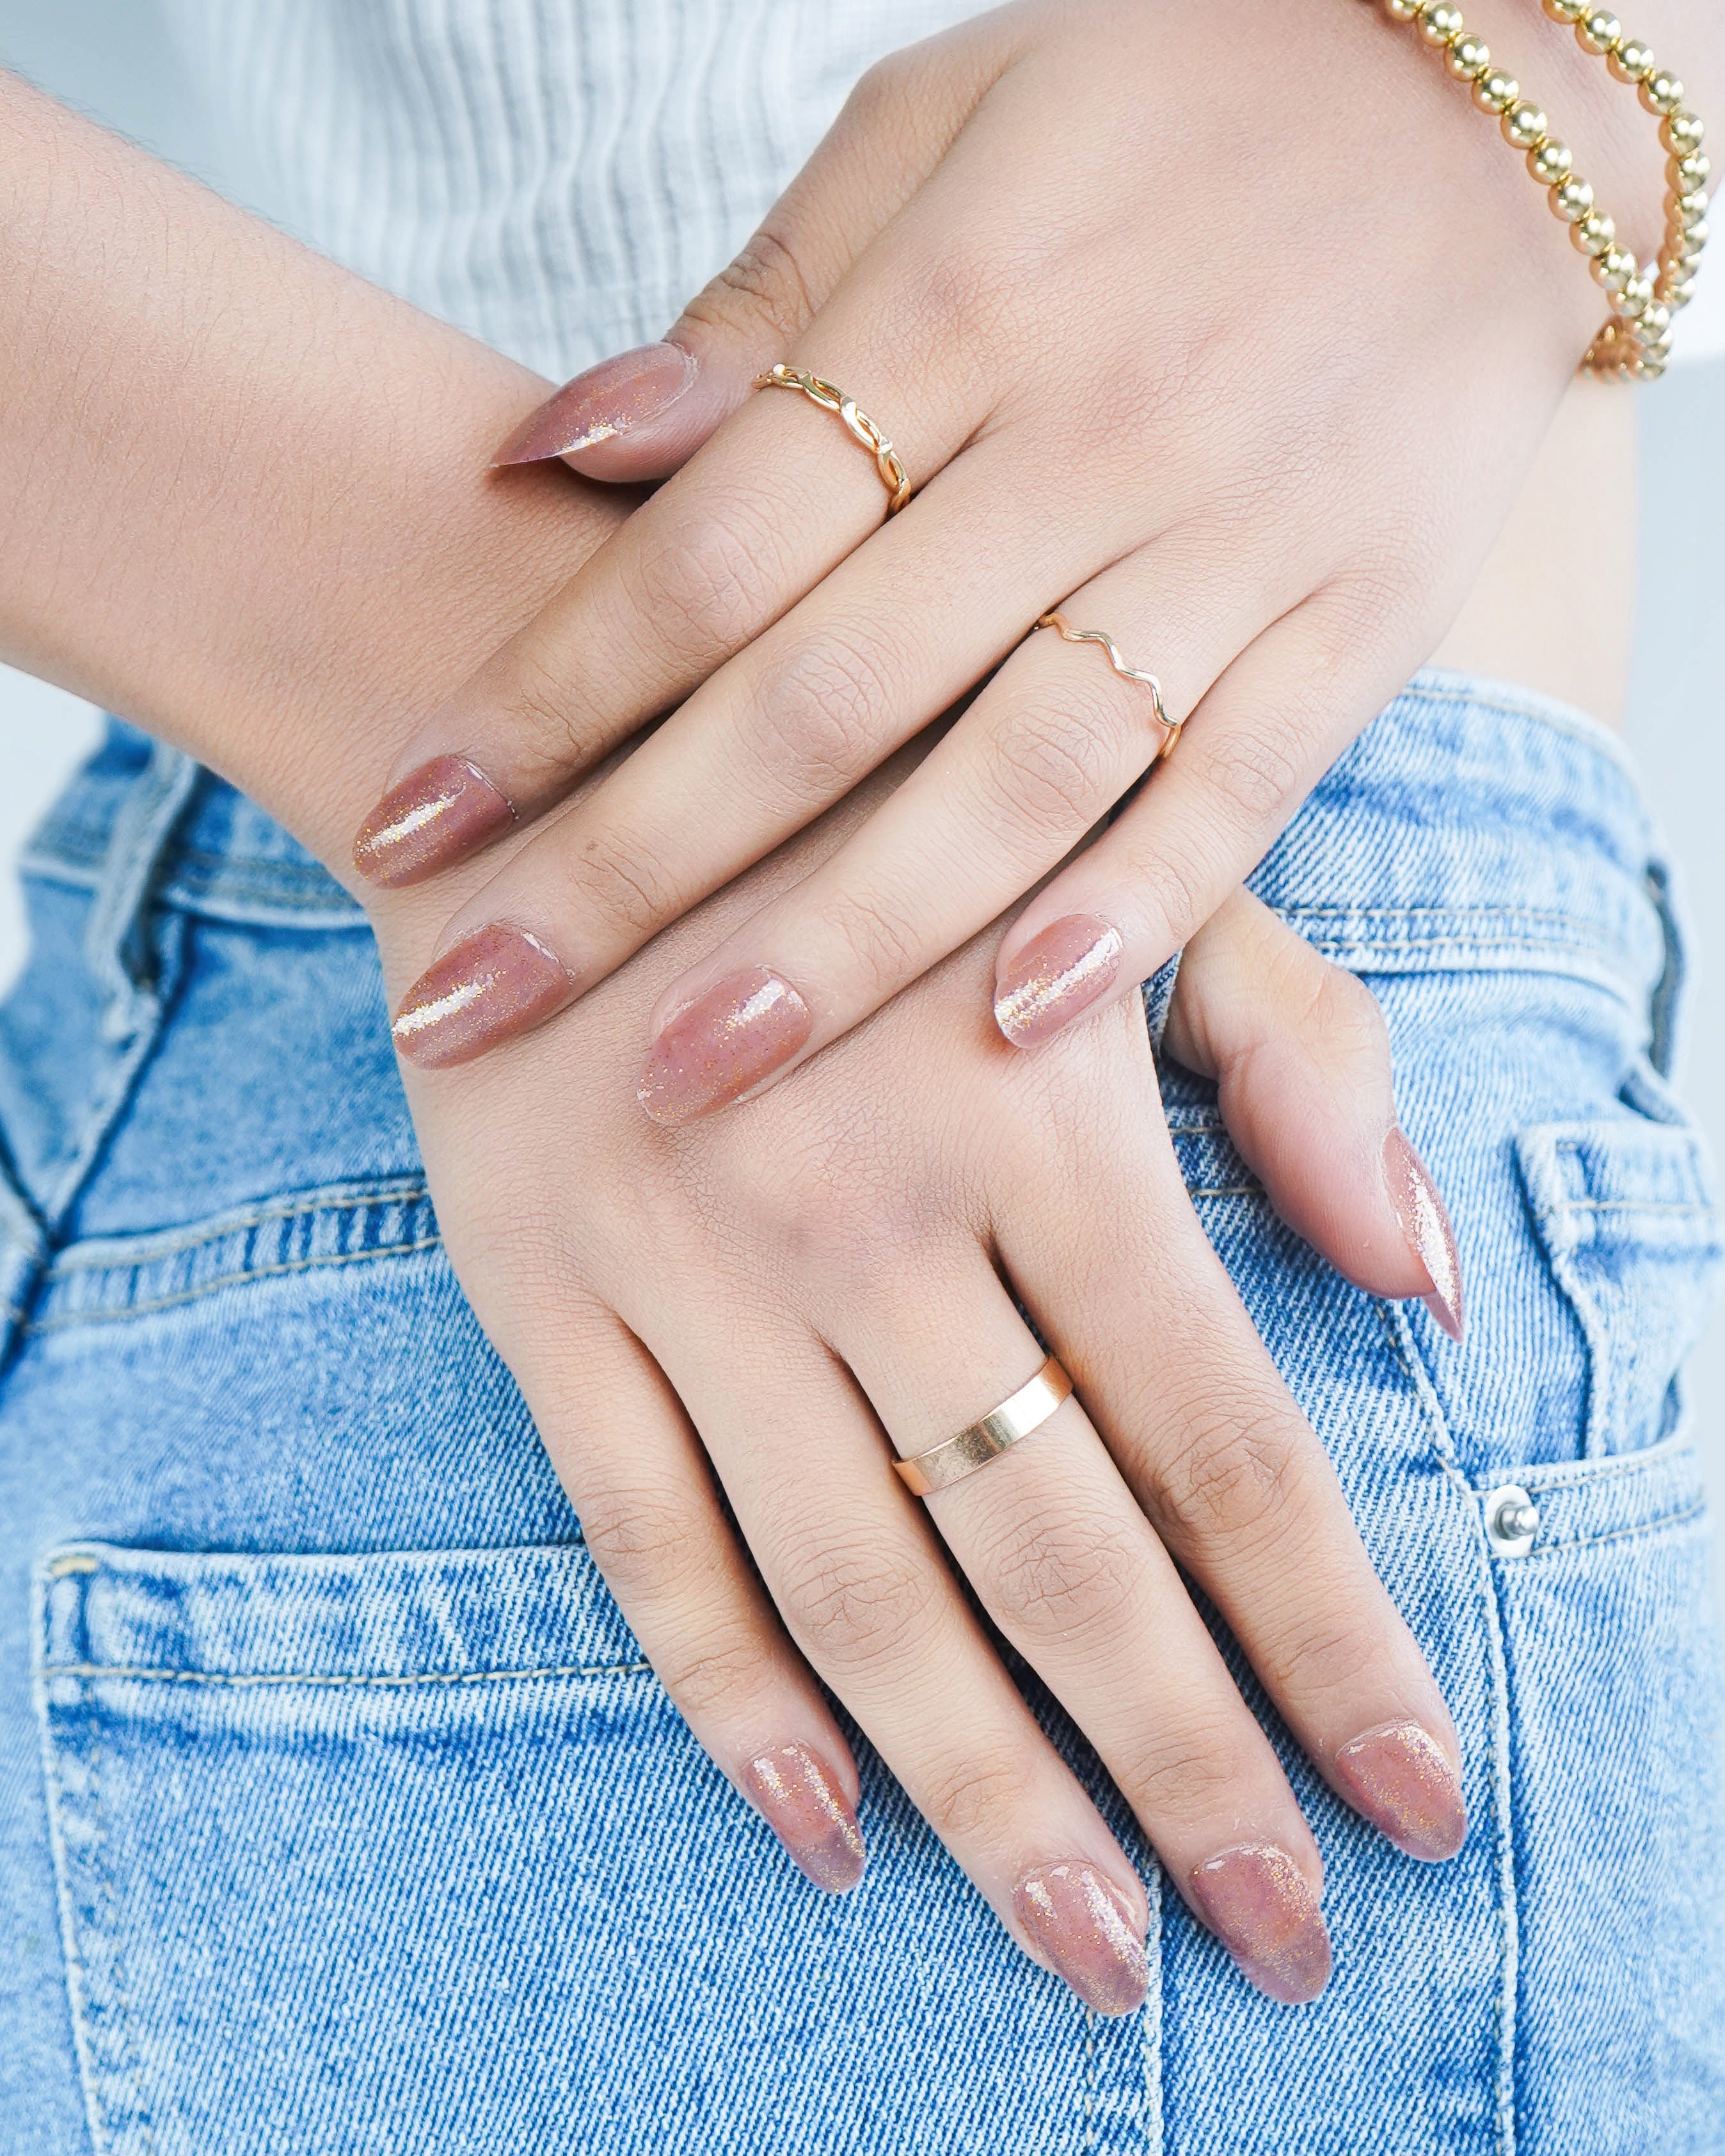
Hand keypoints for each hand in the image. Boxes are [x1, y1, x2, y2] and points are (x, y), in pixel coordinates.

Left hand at [356, 0, 1634, 1103]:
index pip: (710, 545)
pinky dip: (1126, 918)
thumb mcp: (935, 133)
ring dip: (841, 945)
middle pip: (821, 696)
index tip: (407, 825)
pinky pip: (1231, 799)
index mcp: (956, 309)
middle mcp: (1085, 445)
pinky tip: (1007, 1036)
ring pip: (1011, 780)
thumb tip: (556, 446)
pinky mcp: (1352, 632)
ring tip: (685, 1076)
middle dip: (628, 868)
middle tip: (470, 1004)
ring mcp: (1231, 548)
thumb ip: (760, 310)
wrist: (1477, 103)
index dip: (542, 694)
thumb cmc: (1164, 108)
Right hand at [368, 749, 1466, 2016]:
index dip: (1333, 1637)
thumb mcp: (1109, 856)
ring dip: (979, 1793)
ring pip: (854, 1590)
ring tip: (1088, 1947)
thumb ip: (1290, 1054)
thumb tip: (1428, 1281)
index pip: (1226, 1441)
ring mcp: (683, 1264)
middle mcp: (865, 1208)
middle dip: (1186, 1768)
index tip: (1417, 1796)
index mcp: (1037, 1104)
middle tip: (1283, 1936)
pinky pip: (638, 1542)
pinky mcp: (536, 1293)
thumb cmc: (877, 791)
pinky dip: (730, 1702)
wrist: (537, 713)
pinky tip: (826, 1830)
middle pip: (1057, 1557)